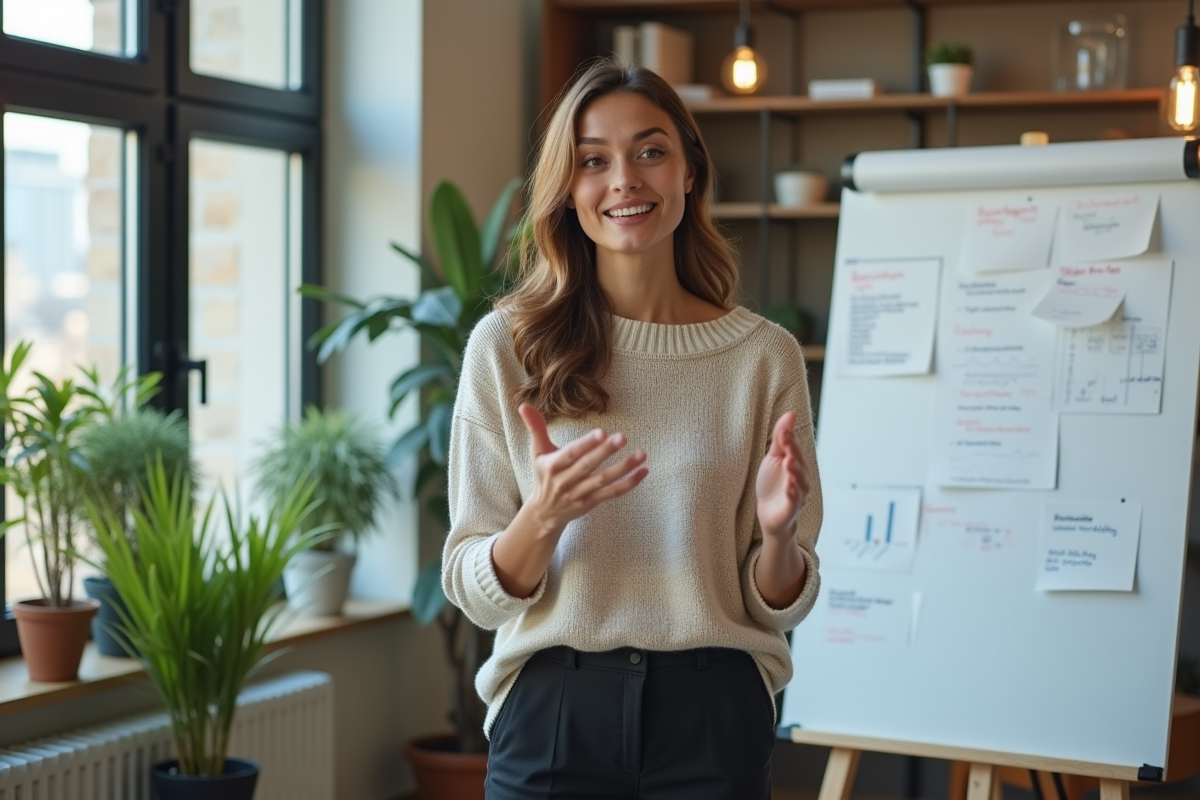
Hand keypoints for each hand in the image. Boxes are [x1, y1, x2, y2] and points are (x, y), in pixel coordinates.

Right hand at [518, 403, 647, 536]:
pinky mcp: (591, 503)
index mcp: (552, 466)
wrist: (544, 512)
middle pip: (588, 466)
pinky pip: (612, 493)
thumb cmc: (544, 475)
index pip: (571, 454)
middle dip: (605, 452)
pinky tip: (643, 471)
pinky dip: (629, 484)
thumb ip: (535, 428)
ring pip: (603, 480)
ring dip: (623, 468)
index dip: (586, 444)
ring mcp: (579, 494)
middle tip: (622, 437)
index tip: (601, 432)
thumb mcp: (538, 452)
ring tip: (641, 454)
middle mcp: (565, 481)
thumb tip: (523, 405)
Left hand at [755, 411, 809, 540]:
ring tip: (788, 462)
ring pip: (800, 482)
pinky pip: (794, 501)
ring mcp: (797, 494)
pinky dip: (793, 494)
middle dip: (794, 452)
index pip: (794, 449)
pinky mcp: (791, 509)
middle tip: (787, 440)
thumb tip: (791, 413)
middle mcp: (800, 478)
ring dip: (795, 472)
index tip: (783, 429)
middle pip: (799, 463)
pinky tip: (789, 486)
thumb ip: (781, 438)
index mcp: (796, 463)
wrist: (769, 513)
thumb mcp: (774, 457)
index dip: (789, 439)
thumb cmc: (773, 483)